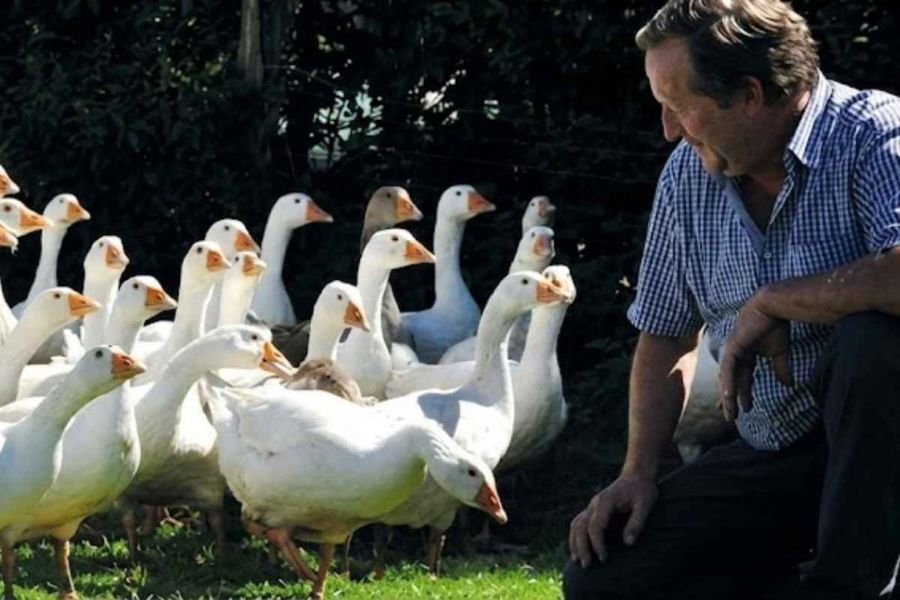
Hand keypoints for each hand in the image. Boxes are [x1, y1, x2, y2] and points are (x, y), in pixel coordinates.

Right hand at [568, 476, 657, 567]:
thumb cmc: (642, 490)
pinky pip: (579, 523)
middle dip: (582, 547)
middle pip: (580, 526)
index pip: (595, 526)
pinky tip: (578, 549)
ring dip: (575, 542)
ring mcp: (592, 506)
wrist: (637, 476)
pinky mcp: (593, 510)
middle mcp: (595, 503)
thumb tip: (628, 544)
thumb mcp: (645, 505)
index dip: (597, 544)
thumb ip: (637, 523)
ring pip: (576, 524)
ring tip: (577, 560)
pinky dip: (575, 536)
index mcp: (605, 501)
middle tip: (587, 565)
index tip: (604, 559)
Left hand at [718, 295, 792, 420]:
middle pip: (730, 382)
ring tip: (730, 414)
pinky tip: (728, 397)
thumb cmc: (776, 325)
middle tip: (730, 417)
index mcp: (745, 356)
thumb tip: (788, 385)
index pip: (741, 379)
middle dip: (730, 400)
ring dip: (728, 397)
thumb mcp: (779, 353)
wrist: (774, 307)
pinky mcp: (733, 347)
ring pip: (727, 379)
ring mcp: (732, 351)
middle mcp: (735, 355)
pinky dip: (728, 383)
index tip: (744, 410)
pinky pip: (728, 369)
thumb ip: (781, 369)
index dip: (741, 395)